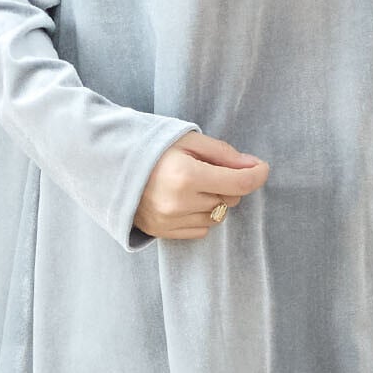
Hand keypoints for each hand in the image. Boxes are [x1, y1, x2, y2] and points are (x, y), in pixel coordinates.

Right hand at [132, 131, 269, 241]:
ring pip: (217, 217)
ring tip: (192, 185)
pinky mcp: (163, 232)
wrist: (111, 165)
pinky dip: (200, 216)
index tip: (262, 167)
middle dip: (227, 184)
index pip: (238, 183)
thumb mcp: (188, 140)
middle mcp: (180, 203)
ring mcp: (170, 221)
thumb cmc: (152, 148)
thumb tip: (254, 166)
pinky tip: (183, 200)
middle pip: (229, 199)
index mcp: (187, 175)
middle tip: (208, 169)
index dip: (256, 174)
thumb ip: (223, 154)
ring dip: (214, 201)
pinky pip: (200, 230)